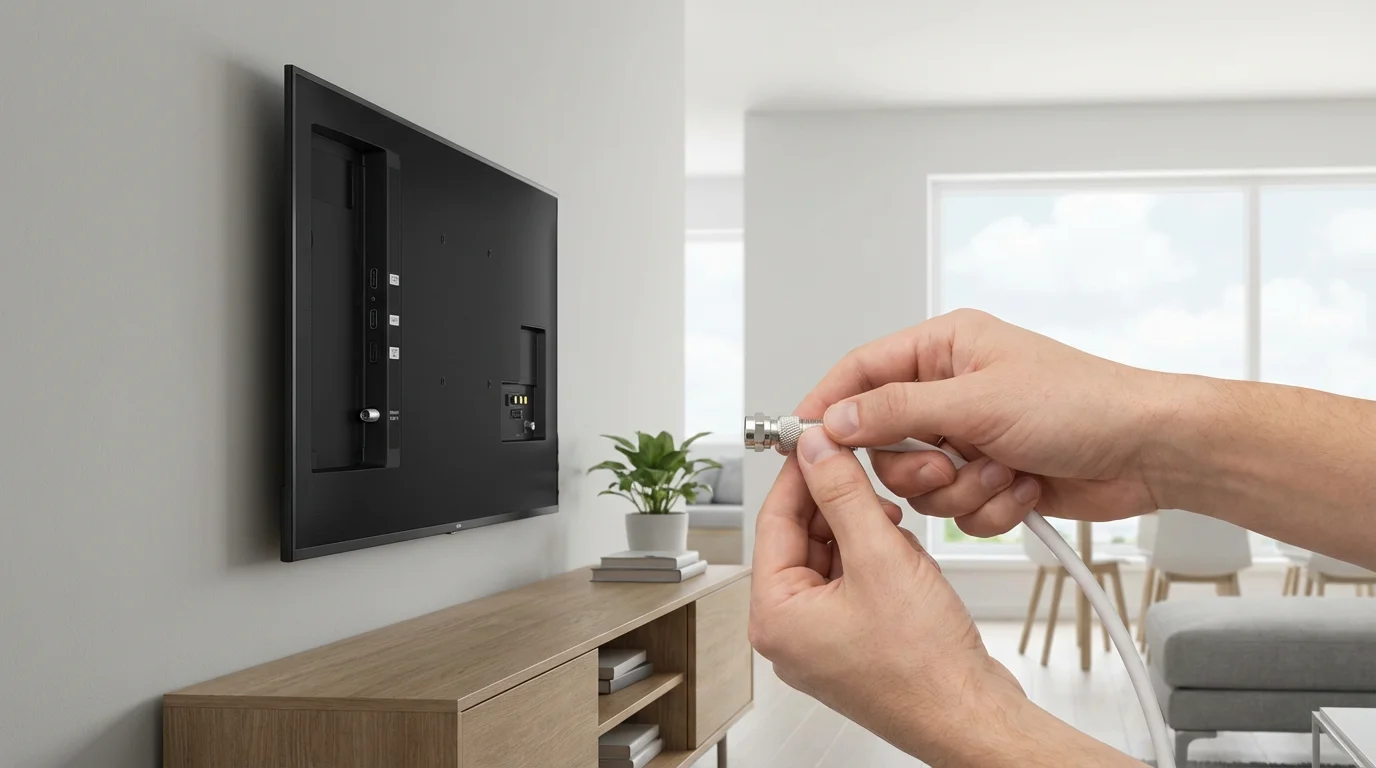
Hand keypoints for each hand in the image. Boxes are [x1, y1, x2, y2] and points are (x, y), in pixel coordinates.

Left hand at [750, 427, 1027, 762]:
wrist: (972, 718)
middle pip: (802, 537)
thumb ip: (844, 495)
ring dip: (866, 534)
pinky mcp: (854, 641)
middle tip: (869, 476)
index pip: (774, 520)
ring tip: (898, 534)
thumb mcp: (881, 558)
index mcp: (774, 615)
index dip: (801, 473)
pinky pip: (855, 581)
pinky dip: (880, 561)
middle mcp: (790, 630)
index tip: (819, 439)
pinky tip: (908, 563)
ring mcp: (821, 639)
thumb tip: (816, 452)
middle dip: (841, 507)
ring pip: (833, 556)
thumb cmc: (924, 669)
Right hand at [797, 309, 1165, 536]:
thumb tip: (836, 417)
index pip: (861, 371)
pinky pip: (957, 509)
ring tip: (1003, 472)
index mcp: (945, 349)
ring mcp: (971, 436)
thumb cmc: (1085, 404)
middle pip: (884, 441)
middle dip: (918, 466)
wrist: (1149, 453)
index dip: (828, 406)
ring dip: (961, 490)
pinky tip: (1024, 487)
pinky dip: (989, 508)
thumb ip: (897, 411)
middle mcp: (952, 390)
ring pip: (920, 484)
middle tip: (949, 463)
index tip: (803, 441)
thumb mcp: (978, 401)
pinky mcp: (990, 477)